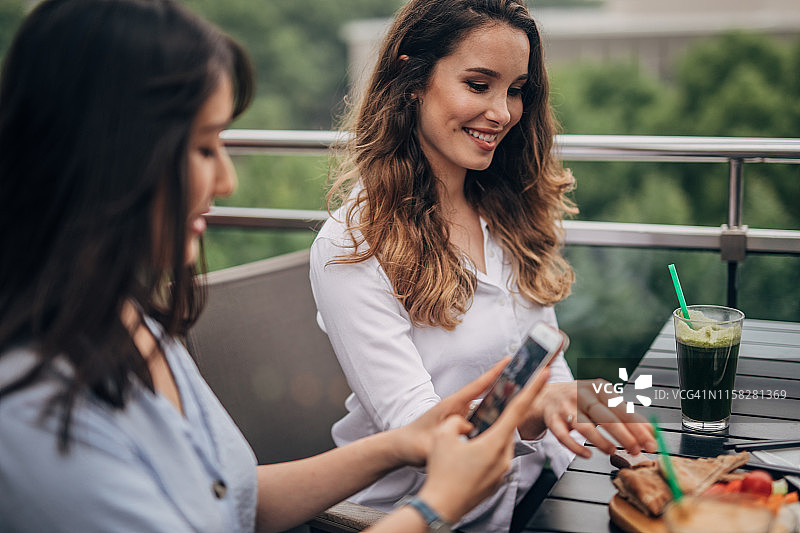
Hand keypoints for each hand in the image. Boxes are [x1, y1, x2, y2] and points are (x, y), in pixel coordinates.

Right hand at [405, 364, 550, 522]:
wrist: (440, 508)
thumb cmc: (442, 475)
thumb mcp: (443, 436)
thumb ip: (457, 421)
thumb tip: (464, 422)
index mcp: (495, 442)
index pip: (519, 409)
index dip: (533, 388)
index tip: (545, 374)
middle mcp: (503, 457)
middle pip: (506, 428)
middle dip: (495, 419)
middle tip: (481, 415)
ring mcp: (500, 471)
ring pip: (498, 444)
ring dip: (486, 438)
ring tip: (463, 446)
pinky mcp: (495, 482)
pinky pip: (493, 460)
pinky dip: (483, 454)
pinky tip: (464, 460)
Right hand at [519, 379, 656, 458]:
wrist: (545, 395)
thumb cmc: (579, 400)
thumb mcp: (602, 400)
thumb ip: (625, 415)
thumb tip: (651, 432)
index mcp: (599, 388)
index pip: (622, 408)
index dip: (638, 427)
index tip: (650, 442)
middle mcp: (582, 394)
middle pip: (605, 416)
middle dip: (624, 436)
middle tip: (635, 450)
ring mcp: (565, 406)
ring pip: (584, 426)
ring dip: (600, 440)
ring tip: (612, 451)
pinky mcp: (552, 419)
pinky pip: (563, 436)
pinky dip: (575, 447)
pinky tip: (587, 455)